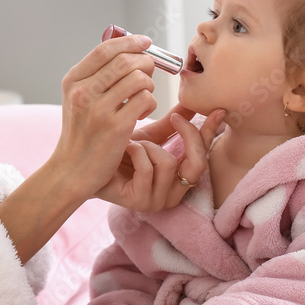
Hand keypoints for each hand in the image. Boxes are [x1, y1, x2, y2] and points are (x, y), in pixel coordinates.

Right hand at [50, 34, 156, 199]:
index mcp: (73, 81)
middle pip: (125, 61)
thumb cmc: (81, 134)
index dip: (129, 42)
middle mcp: (83, 92)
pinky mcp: (115, 126)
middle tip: (149, 74)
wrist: (72, 170)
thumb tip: (128, 48)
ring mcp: (98, 109)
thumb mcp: (78, 100)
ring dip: (149, 86)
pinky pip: (145, 99)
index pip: (104, 50)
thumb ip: (97, 76)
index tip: (145, 42)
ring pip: (139, 78)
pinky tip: (140, 114)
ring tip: (142, 98)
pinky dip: (150, 103)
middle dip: (145, 63)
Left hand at [97, 107, 224, 210]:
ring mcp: (156, 201)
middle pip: (197, 164)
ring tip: (132, 143)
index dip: (211, 135)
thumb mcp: (150, 136)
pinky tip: (124, 150)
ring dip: (148, 147)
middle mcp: (173, 194)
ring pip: (169, 163)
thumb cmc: (119, 152)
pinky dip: (136, 153)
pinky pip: (148, 168)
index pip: (204, 157)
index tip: (217, 111)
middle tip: (175, 117)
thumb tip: (193, 102)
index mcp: (178, 179)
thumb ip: (174, 124)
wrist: (87, 165)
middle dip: (188, 136)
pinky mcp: (139, 201)